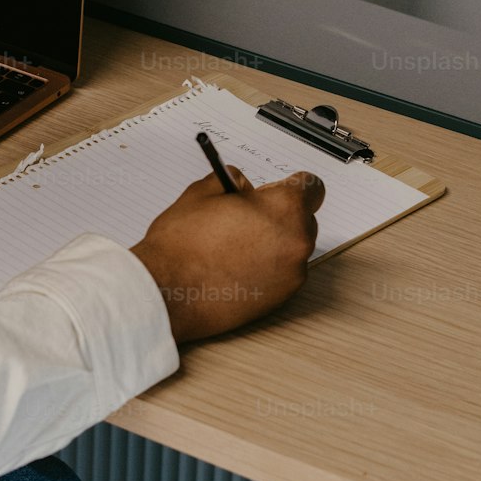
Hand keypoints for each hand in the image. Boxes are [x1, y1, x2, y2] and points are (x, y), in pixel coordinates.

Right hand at [132, 167, 324, 342]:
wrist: (167, 293)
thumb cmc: (182, 246)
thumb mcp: (203, 192)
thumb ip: (233, 181)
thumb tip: (243, 185)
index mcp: (283, 208)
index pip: (312, 187)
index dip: (293, 185)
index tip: (281, 189)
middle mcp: (296, 241)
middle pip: (304, 219)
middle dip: (281, 215)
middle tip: (249, 218)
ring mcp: (292, 274)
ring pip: (293, 248)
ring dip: (275, 243)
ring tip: (236, 246)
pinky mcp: (281, 299)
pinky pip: (284, 274)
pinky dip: (268, 268)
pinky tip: (236, 267)